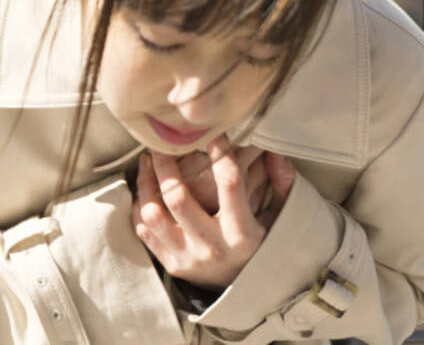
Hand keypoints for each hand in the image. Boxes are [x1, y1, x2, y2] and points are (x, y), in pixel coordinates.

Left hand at [132, 135, 294, 290]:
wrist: (244, 291)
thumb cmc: (261, 245)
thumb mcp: (280, 219)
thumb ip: (282, 184)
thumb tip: (274, 151)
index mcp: (241, 233)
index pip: (229, 184)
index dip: (220, 153)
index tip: (212, 132)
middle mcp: (212, 246)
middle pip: (177, 197)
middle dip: (166, 164)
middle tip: (162, 143)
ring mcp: (187, 257)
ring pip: (152, 213)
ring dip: (146, 183)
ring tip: (148, 163)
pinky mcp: (170, 263)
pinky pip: (143, 229)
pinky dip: (140, 205)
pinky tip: (146, 189)